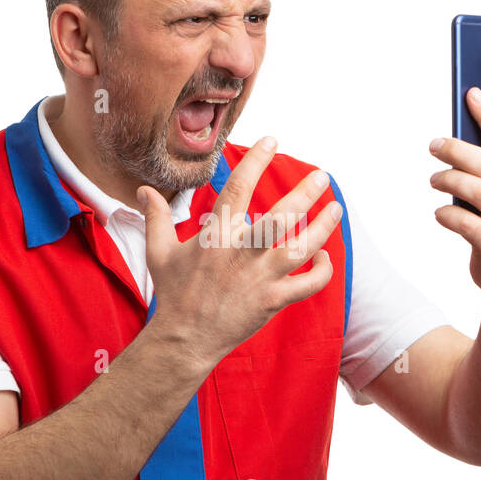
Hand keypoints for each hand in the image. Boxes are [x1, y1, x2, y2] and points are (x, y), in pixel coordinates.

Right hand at [138, 136, 339, 366]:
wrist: (184, 339)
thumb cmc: (173, 294)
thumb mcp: (158, 252)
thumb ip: (157, 217)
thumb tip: (144, 190)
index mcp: (216, 236)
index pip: (238, 189)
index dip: (255, 161)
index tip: (271, 140)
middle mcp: (241, 253)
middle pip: (280, 216)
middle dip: (305, 193)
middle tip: (321, 176)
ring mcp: (260, 277)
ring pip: (301, 247)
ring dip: (323, 227)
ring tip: (335, 208)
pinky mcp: (273, 300)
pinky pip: (307, 284)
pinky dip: (321, 270)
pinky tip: (324, 256)